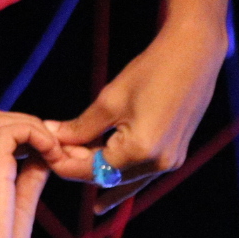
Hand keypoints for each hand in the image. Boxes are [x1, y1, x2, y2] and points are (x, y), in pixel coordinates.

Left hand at [47, 22, 228, 188]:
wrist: (194, 54)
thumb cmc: (151, 71)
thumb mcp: (110, 100)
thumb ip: (81, 127)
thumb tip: (54, 136)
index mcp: (140, 151)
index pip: (91, 170)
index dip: (64, 163)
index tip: (44, 153)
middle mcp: (158, 164)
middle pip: (107, 178)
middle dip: (80, 167)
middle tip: (54, 155)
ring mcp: (170, 163)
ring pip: (124, 179)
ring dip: (99, 172)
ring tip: (74, 169)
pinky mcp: (175, 155)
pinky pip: (141, 173)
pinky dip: (120, 173)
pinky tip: (105, 182)